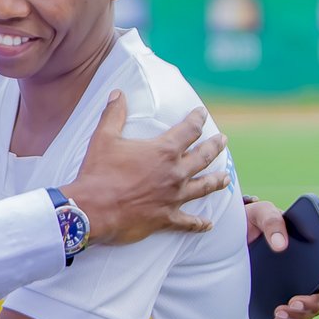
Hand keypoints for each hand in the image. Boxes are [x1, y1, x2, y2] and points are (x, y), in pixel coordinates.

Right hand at [62, 96, 228, 247]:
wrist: (92, 210)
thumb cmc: (98, 173)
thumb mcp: (104, 138)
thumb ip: (114, 114)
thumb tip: (118, 93)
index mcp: (163, 151)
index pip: (189, 130)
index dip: (197, 119)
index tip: (202, 114)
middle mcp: (175, 173)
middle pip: (203, 157)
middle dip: (215, 147)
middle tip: (223, 141)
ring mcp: (173, 197)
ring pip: (203, 187)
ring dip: (217, 181)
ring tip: (226, 178)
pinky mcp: (166, 218)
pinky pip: (189, 222)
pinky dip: (200, 224)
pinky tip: (209, 224)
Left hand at [244, 200, 318, 318]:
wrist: (233, 234)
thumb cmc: (254, 220)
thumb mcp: (261, 213)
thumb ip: (272, 221)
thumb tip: (280, 245)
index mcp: (313, 253)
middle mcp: (309, 274)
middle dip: (311, 305)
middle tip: (291, 304)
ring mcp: (296, 288)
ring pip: (309, 312)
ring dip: (299, 318)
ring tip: (279, 314)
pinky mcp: (281, 299)